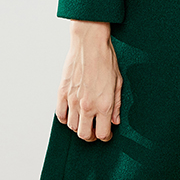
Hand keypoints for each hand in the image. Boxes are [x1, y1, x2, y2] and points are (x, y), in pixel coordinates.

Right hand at [56, 21, 122, 141]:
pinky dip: (66, 118)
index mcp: (103, 105)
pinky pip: (60, 115)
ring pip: (72, 127)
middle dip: (91, 136)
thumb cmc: (106, 59)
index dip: (105, 137)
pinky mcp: (62, 92)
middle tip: (95, 130)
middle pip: (84, 135)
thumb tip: (115, 120)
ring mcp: (72, 100)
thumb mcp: (118, 83)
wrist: (89, 43)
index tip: (107, 133)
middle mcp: (87, 106)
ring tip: (84, 120)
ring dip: (79, 127)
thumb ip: (116, 105)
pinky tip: (72, 114)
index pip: (102, 134)